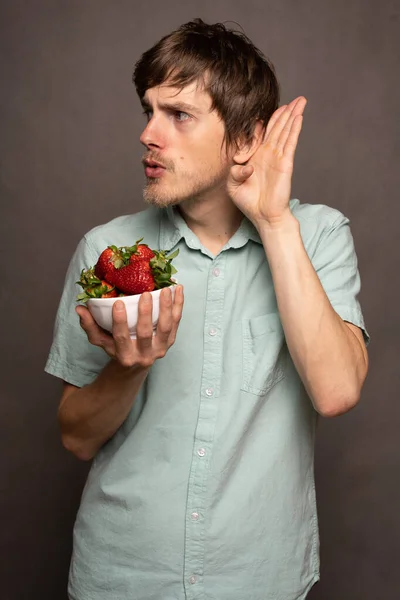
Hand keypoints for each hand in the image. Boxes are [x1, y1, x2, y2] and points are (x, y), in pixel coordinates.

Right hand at [75, 285, 183, 368]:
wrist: (136, 365)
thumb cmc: (116, 348)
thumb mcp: (101, 340)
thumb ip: (90, 325)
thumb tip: (79, 308)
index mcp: (125, 356)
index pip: (121, 338)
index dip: (120, 322)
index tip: (118, 303)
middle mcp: (144, 355)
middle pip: (146, 333)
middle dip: (146, 313)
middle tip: (145, 294)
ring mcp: (160, 349)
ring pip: (165, 327)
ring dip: (167, 307)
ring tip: (166, 289)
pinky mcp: (170, 341)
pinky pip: (176, 322)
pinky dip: (178, 305)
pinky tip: (178, 290)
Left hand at [228, 96, 306, 227]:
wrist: (264, 217)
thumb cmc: (249, 203)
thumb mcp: (232, 186)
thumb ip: (234, 172)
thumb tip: (246, 165)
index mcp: (256, 157)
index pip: (261, 134)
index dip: (264, 121)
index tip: (265, 110)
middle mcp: (268, 154)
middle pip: (278, 127)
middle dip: (285, 112)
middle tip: (294, 99)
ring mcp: (278, 157)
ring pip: (286, 131)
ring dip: (293, 115)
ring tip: (301, 101)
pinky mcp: (285, 163)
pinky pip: (290, 142)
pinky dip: (294, 129)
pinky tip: (298, 117)